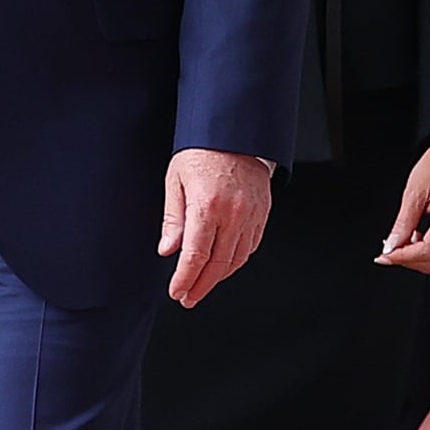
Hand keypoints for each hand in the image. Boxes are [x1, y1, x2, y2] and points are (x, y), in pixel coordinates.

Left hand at [159, 148, 272, 307]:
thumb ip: (173, 219)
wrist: (234, 131)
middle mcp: (233, 213)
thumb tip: (167, 250)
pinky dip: (237, 261)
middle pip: (218, 265)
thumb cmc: (203, 150)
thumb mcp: (176, 181)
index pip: (195, 256)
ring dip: (219, 277)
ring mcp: (251, 214)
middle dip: (201, 286)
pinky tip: (224, 265)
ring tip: (203, 285)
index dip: (185, 279)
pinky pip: (251, 246)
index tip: (177, 292)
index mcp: (207, 205)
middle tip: (188, 297)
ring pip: (237, 259)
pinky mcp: (262, 212)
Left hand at [376, 124, 429, 276]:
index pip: (427, 253)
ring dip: (423, 258)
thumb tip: (391, 246)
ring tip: (409, 236)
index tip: (384, 255)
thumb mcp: (415, 190)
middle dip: (411, 260)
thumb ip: (403, 222)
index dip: (402, 257)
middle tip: (392, 246)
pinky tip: (422, 235)